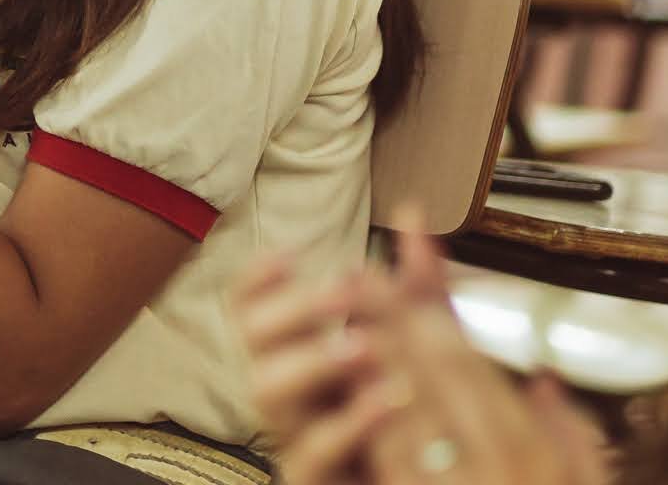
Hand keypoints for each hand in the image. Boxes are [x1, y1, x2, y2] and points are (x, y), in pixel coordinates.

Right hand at [239, 209, 604, 484]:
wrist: (416, 483)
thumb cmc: (404, 422)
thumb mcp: (413, 347)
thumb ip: (414, 288)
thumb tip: (412, 210)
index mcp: (301, 354)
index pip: (252, 306)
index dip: (258, 277)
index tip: (289, 255)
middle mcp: (290, 390)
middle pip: (251, 337)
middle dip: (292, 308)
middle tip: (342, 291)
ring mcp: (296, 434)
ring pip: (268, 390)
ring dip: (312, 359)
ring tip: (364, 345)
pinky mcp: (315, 476)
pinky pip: (312, 452)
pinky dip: (349, 423)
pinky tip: (389, 398)